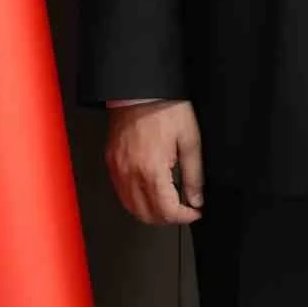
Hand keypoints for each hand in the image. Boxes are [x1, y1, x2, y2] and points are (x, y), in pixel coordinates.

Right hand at [105, 99, 203, 225]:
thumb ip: (194, 174)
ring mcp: (117, 169)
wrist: (139, 88)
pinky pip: (121, 193)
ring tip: (168, 202)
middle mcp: (130, 174)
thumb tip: (196, 199)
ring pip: (131, 208)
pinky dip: (135, 200)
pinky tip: (148, 192)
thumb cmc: (164, 107)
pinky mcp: (111, 161)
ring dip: (151, 212)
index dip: (184, 216)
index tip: (195, 211)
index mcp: (151, 169)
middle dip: (168, 218)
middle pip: (147, 215)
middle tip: (183, 209)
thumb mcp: (189, 139)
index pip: (167, 211)